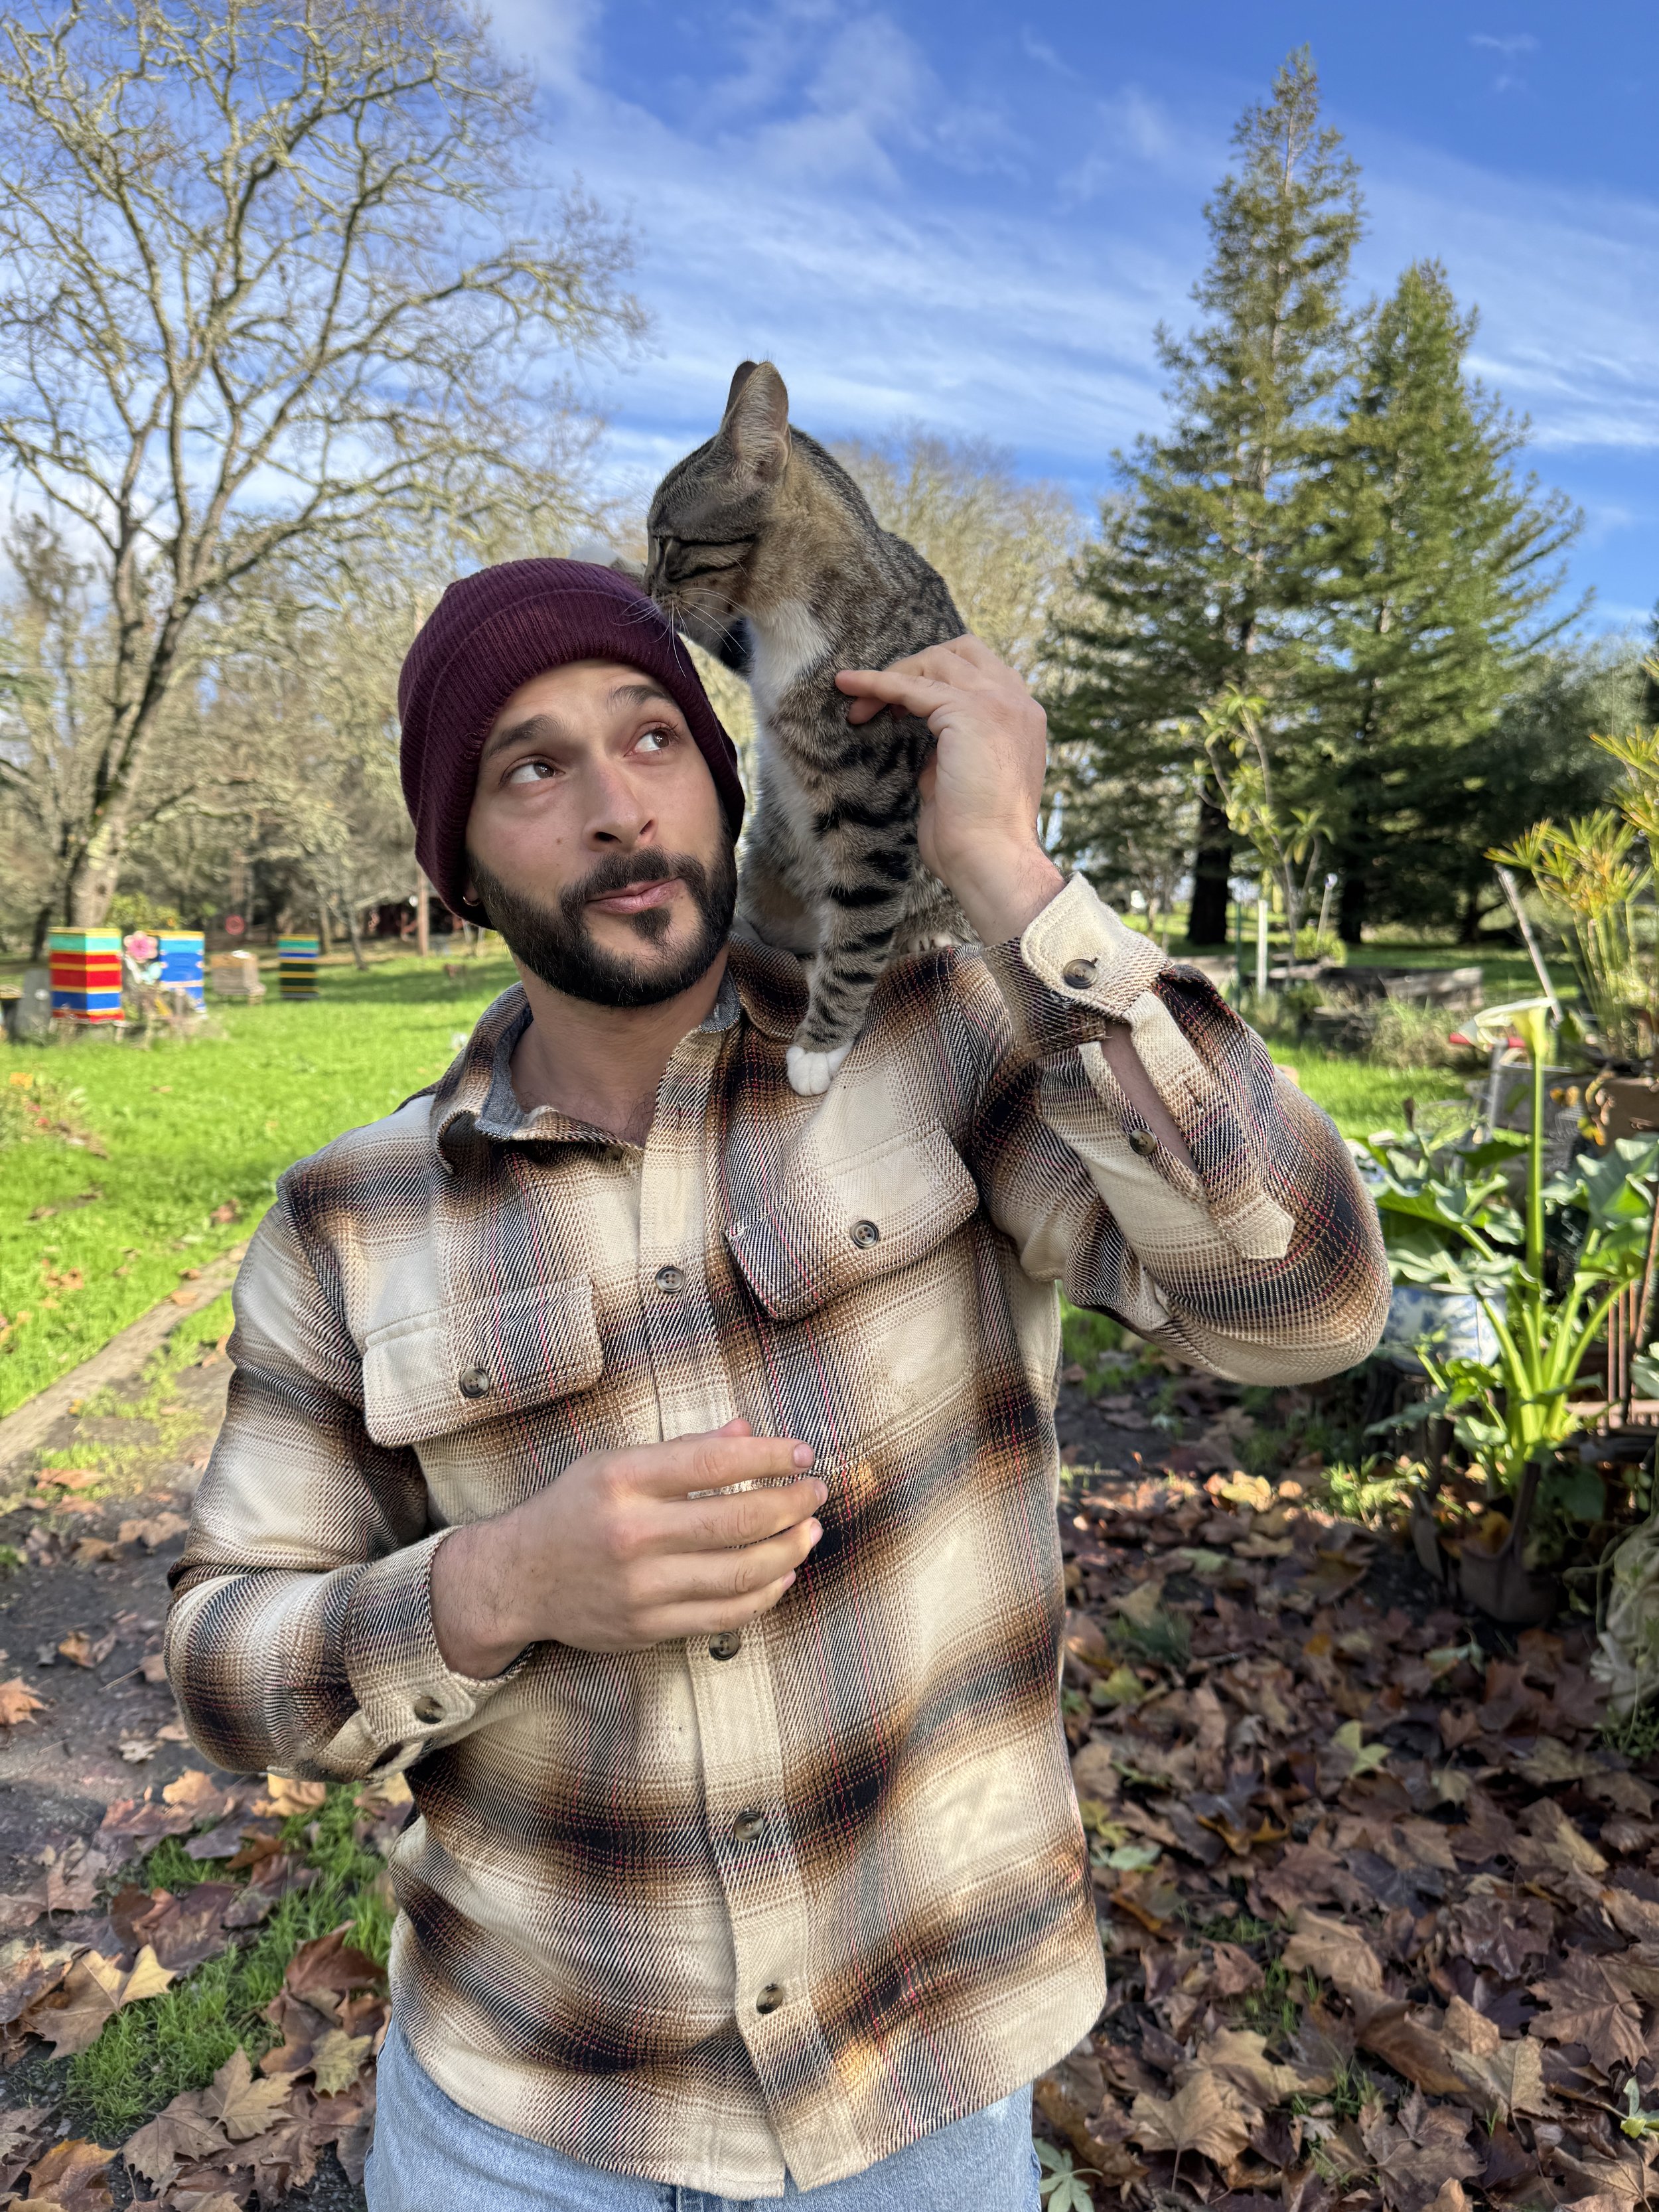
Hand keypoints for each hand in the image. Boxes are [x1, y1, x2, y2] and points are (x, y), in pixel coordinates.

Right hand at [430, 1419, 825, 1674]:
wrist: (517, 1579)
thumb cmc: (571, 1509)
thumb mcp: (613, 1462)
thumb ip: (682, 1450)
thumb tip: (745, 1432)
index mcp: (622, 1480)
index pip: (713, 1463)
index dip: (768, 1457)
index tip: (802, 1453)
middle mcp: (631, 1534)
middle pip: (735, 1520)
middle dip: (789, 1504)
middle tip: (816, 1492)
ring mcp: (640, 1587)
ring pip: (738, 1573)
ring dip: (787, 1551)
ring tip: (809, 1531)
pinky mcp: (646, 1627)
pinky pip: (722, 1615)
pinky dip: (762, 1595)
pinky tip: (782, 1574)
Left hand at [834, 634, 1063, 942]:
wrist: (991, 858)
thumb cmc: (974, 836)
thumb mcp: (963, 778)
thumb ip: (949, 748)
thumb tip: (921, 737)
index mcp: (1022, 718)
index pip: (980, 671)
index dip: (937, 678)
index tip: (901, 707)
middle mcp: (1017, 702)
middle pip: (959, 652)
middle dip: (914, 668)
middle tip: (877, 703)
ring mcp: (998, 703)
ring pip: (934, 663)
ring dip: (891, 678)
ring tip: (858, 708)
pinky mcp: (969, 711)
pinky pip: (911, 685)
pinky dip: (876, 682)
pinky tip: (848, 686)